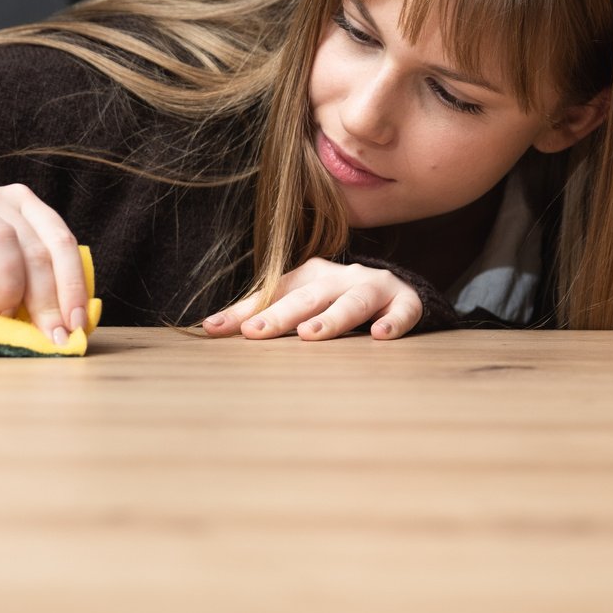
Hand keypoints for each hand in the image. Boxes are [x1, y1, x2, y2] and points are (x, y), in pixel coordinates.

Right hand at [0, 183, 88, 345]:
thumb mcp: (2, 261)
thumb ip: (32, 278)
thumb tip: (69, 324)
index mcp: (25, 205)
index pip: (62, 241)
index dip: (73, 284)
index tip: (76, 324)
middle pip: (35, 247)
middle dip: (48, 298)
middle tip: (49, 335)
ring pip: (0, 241)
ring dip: (9, 286)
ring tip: (1, 315)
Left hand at [202, 258, 422, 341]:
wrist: (399, 293)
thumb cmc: (338, 302)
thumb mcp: (300, 304)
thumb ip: (258, 314)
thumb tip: (207, 327)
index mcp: (312, 276)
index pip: (274, 293)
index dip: (246, 310)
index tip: (216, 329)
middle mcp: (341, 277)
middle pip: (309, 296)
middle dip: (281, 314)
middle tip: (257, 331)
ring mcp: (374, 288)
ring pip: (353, 301)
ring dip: (332, 317)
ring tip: (310, 335)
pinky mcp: (406, 301)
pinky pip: (403, 310)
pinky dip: (394, 321)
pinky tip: (381, 336)